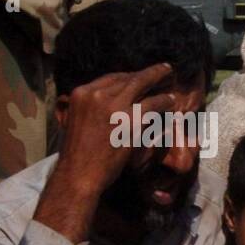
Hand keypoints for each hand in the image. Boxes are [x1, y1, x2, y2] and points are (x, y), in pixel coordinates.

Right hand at [34, 63, 175, 243]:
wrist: (79, 175)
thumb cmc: (77, 155)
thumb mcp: (74, 121)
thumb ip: (89, 107)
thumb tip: (105, 101)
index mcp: (81, 93)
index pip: (110, 78)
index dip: (128, 76)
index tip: (140, 76)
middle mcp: (96, 95)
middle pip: (127, 78)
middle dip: (147, 73)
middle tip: (163, 69)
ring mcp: (114, 106)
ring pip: (142, 84)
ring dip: (159, 80)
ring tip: (170, 79)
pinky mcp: (131, 120)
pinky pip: (153, 104)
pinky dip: (164, 101)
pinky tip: (171, 102)